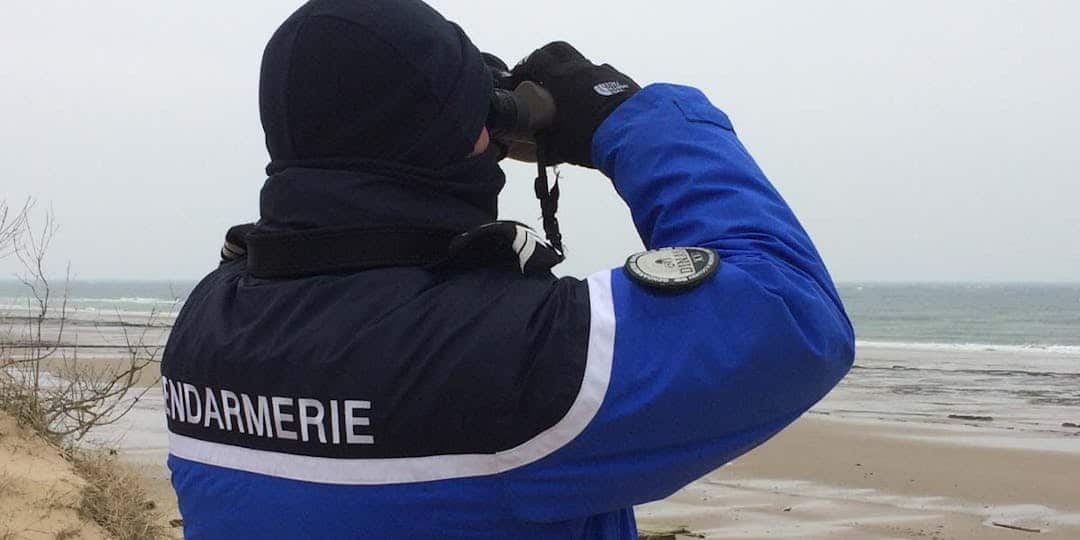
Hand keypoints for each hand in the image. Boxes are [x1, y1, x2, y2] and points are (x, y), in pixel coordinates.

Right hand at [511, 42, 639, 167]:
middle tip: (539, 74)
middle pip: (557, 49)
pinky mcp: (622, 80)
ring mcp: (604, 72)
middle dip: (545, 59)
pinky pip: (602, 75)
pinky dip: (592, 83)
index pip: (536, 60)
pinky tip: (593, 103)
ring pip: (581, 63)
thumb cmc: (595, 139)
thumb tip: (539, 146)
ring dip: (571, 72)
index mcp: (562, 79)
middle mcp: (582, 69)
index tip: (518, 78)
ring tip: (568, 93)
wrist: (637, 136)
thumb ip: (547, 143)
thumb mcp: (563, 146)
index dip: (524, 67)